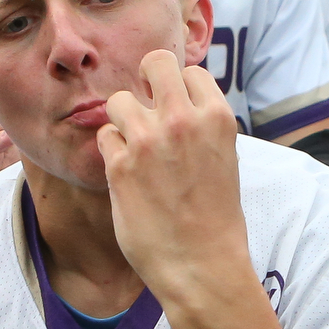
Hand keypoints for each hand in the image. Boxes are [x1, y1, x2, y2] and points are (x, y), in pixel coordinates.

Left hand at [100, 50, 245, 309]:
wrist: (202, 266)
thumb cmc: (216, 220)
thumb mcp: (223, 160)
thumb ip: (201, 127)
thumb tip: (176, 102)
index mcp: (217, 118)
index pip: (191, 72)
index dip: (179, 89)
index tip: (175, 110)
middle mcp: (183, 120)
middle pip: (155, 62)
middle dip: (148, 80)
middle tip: (147, 110)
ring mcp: (148, 141)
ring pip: (120, 99)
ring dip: (124, 120)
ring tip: (136, 148)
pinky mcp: (120, 166)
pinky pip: (105, 136)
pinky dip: (112, 151)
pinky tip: (127, 174)